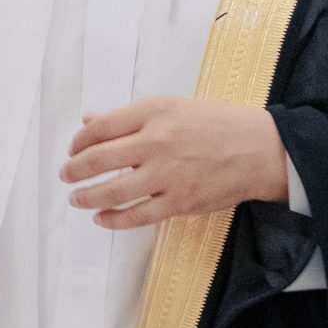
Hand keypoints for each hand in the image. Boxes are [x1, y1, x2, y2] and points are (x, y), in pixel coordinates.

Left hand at [62, 99, 287, 230]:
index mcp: (155, 112)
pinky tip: (101, 218)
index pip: (100, 128)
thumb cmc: (220, 125)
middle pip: (98, 159)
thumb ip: (131, 116)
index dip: (79, 141)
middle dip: (75, 170)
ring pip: (112, 191)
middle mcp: (157, 141)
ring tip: (77, 198)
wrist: (261, 150)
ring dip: (86, 196)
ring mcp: (167, 174)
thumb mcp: (174, 108)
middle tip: (67, 175)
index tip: (73, 149)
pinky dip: (113, 219)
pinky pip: (136, 215)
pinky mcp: (179, 202)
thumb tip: (90, 120)